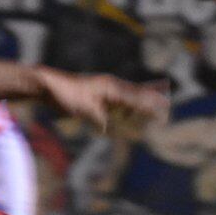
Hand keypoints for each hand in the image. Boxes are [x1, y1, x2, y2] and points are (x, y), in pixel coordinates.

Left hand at [35, 69, 166, 131]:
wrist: (49, 86)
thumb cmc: (67, 95)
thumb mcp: (84, 108)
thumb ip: (97, 117)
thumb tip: (106, 128)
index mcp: (110, 88)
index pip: (135, 97)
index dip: (149, 103)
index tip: (163, 106)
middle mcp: (110, 86)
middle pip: (135, 94)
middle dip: (150, 99)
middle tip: (166, 103)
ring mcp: (103, 90)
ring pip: (127, 96)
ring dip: (140, 102)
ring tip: (154, 105)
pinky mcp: (96, 95)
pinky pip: (116, 100)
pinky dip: (126, 105)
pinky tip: (128, 110)